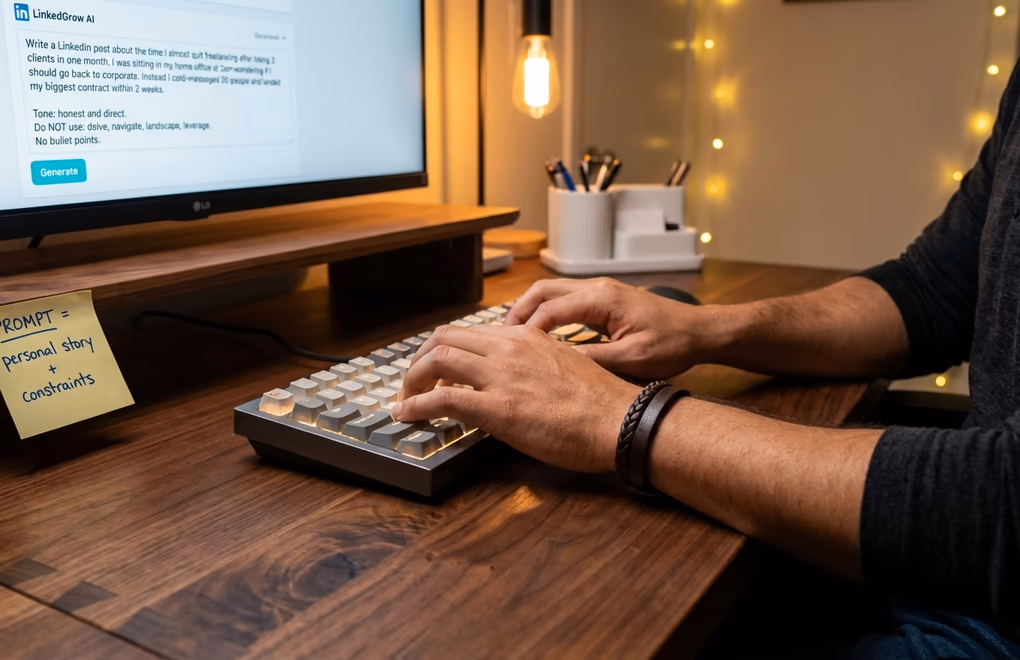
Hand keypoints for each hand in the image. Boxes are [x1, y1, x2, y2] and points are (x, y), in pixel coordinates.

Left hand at [392, 324, 639, 472]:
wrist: (621, 420)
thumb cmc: (602, 403)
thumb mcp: (566, 366)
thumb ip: (536, 365)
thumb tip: (518, 380)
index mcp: (526, 337)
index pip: (470, 332)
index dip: (446, 350)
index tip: (439, 371)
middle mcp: (509, 347)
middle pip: (444, 338)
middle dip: (421, 360)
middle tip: (414, 382)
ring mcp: (501, 375)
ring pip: (437, 359)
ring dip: (412, 379)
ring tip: (405, 398)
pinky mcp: (497, 408)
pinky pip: (441, 401)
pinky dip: (415, 406)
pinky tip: (405, 415)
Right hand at [505, 278, 717, 379]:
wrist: (700, 332)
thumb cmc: (673, 344)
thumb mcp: (633, 360)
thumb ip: (593, 360)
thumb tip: (557, 365)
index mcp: (601, 298)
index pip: (549, 308)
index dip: (526, 330)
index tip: (510, 351)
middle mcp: (596, 288)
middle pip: (542, 291)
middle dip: (517, 313)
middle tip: (500, 338)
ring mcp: (599, 291)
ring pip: (551, 292)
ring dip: (529, 311)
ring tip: (512, 337)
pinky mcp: (603, 300)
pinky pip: (564, 300)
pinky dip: (545, 313)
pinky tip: (538, 335)